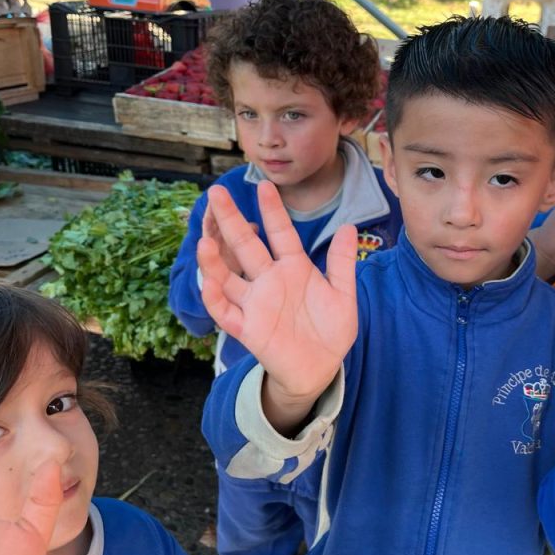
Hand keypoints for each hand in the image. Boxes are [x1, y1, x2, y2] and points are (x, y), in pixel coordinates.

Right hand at [199, 182, 357, 430]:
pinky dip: (215, 298)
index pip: (280, 233)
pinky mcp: (247, 328)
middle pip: (246, 245)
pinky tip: (210, 283)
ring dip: (215, 260)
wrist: (321, 367)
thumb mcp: (343, 294)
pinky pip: (225, 312)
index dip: (273, 211)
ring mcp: (256, 303)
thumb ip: (342, 262)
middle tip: (217, 192)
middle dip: (232, 220)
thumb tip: (350, 227)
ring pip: (228, 276)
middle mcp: (270, 280)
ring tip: (205, 240)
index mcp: (293, 268)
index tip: (265, 186)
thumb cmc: (330, 330)